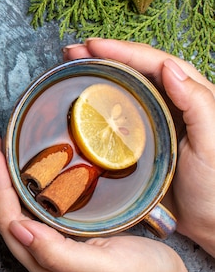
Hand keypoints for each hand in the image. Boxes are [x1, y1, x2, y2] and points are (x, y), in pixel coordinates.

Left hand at [0, 127, 188, 271]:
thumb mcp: (105, 267)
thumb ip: (59, 256)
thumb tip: (18, 231)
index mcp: (43, 262)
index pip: (8, 217)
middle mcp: (40, 251)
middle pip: (4, 206)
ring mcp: (50, 238)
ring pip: (15, 202)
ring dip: (2, 171)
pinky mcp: (62, 228)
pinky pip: (32, 200)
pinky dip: (21, 177)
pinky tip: (19, 163)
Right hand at [63, 38, 214, 256]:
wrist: (211, 226)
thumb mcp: (212, 145)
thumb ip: (198, 105)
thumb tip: (169, 68)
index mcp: (193, 96)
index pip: (155, 62)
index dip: (122, 50)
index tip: (92, 46)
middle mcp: (172, 102)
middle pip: (135, 68)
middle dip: (103, 54)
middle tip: (72, 51)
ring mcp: (155, 119)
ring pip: (124, 85)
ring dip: (98, 72)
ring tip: (71, 64)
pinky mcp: (141, 138)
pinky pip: (117, 111)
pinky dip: (98, 100)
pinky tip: (81, 99)